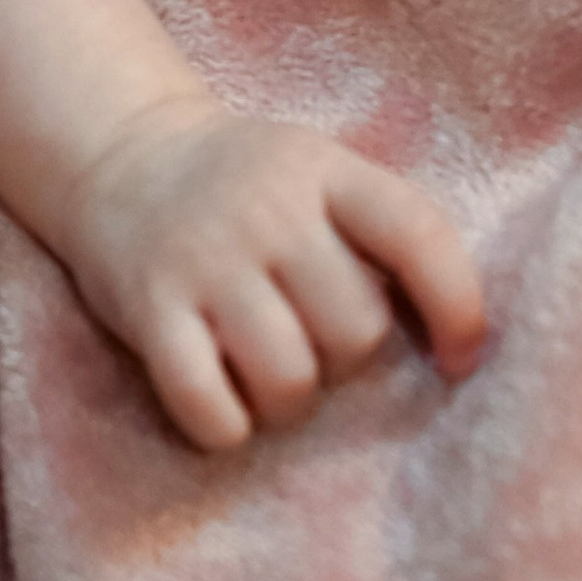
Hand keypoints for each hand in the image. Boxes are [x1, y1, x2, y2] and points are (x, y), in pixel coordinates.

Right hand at [60, 97, 487, 450]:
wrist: (120, 153)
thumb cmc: (247, 188)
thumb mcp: (321, 174)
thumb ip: (381, 234)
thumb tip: (461, 341)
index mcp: (327, 171)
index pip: (419, 236)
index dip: (458, 308)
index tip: (460, 360)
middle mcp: (269, 210)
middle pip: (356, 330)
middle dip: (346, 360)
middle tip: (312, 342)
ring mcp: (205, 260)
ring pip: (289, 378)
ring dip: (289, 403)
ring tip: (269, 376)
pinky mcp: (148, 309)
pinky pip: (208, 407)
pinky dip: (226, 427)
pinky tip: (224, 404)